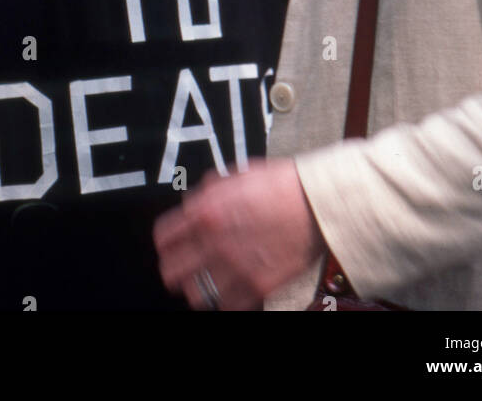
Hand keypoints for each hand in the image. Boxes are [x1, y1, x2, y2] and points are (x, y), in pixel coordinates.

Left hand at [153, 158, 323, 310]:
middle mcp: (215, 242)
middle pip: (171, 271)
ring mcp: (235, 267)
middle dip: (174, 268)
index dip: (165, 242)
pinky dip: (225, 300)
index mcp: (206, 212)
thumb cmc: (281, 184)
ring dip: (198, 287)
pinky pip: (227, 306)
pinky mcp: (258, 286)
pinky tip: (231, 288)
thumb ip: (210, 192)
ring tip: (206, 280)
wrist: (317, 202)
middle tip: (182, 267)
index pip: (165, 238)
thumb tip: (195, 202)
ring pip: (195, 294)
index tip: (169, 246)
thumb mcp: (238, 176)